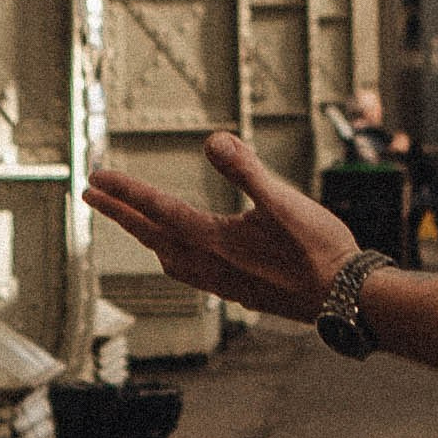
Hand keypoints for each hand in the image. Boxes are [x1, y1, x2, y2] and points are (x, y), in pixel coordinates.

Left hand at [84, 128, 357, 324]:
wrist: (345, 298)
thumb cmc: (318, 248)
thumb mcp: (284, 200)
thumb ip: (247, 169)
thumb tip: (214, 140)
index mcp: (215, 241)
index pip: (158, 210)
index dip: (125, 191)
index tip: (96, 177)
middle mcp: (210, 266)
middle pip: (152, 235)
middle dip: (120, 213)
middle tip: (92, 194)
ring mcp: (222, 283)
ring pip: (167, 257)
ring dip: (144, 236)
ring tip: (130, 222)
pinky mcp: (238, 291)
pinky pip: (188, 272)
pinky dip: (171, 255)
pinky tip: (184, 254)